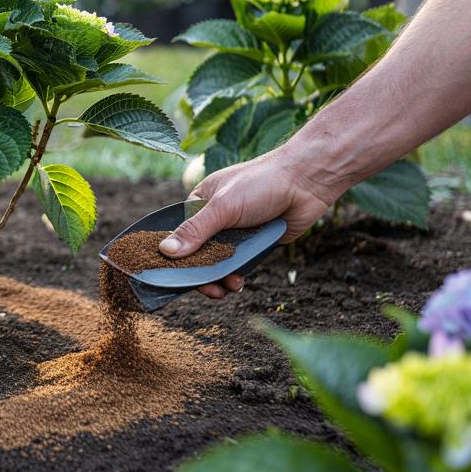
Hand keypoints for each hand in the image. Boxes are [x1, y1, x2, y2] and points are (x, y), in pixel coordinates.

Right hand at [162, 148, 339, 298]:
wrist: (306, 182)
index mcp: (200, 203)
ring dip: (219, 278)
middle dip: (199, 273)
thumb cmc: (261, 183)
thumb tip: (164, 251)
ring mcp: (235, 233)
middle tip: (206, 288)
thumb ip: (195, 231)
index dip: (174, 256)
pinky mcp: (254, 244)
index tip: (173, 276)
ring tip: (225, 288)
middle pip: (198, 253)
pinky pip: (239, 265)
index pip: (178, 234)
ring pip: (219, 263)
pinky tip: (238, 282)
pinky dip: (236, 276)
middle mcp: (215, 219)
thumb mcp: (223, 207)